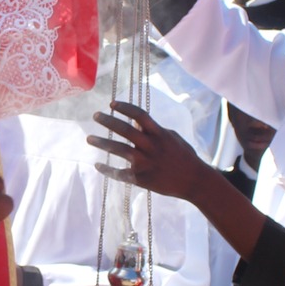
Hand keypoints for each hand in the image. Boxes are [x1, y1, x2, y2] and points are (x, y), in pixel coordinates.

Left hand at [87, 101, 212, 202]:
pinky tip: (98, 165)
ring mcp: (144, 163)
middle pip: (125, 129)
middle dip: (108, 121)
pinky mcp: (141, 178)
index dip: (125, 107)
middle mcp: (150, 146)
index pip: (139, 115)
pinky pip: (120, 173)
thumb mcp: (173, 138)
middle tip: (95, 115)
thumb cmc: (185, 157)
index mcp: (159, 134)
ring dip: (101, 143)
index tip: (112, 104)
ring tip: (89, 138)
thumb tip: (138, 124)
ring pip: (118, 150)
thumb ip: (155, 131)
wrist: (194, 181)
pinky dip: (107, 170)